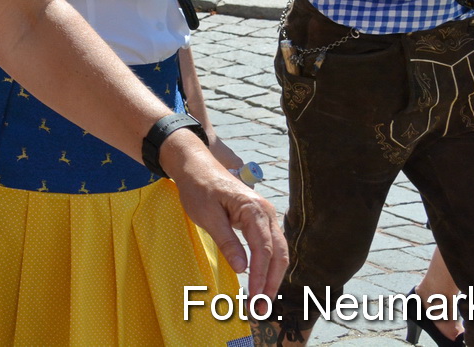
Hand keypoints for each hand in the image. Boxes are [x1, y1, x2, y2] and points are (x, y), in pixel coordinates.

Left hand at [161, 133, 286, 299]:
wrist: (195, 166)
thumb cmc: (199, 187)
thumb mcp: (207, 216)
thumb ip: (227, 241)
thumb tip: (242, 268)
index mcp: (254, 209)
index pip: (263, 249)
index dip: (261, 276)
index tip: (254, 297)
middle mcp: (266, 212)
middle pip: (278, 253)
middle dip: (272, 282)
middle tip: (261, 307)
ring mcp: (265, 215)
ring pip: (278, 251)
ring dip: (272, 276)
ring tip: (262, 300)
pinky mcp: (259, 220)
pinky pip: (270, 245)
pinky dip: (269, 265)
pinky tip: (262, 281)